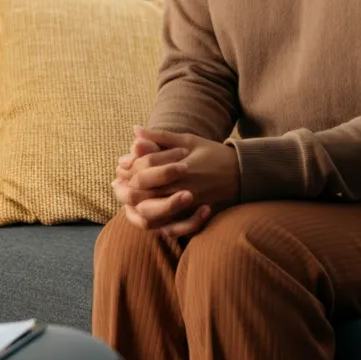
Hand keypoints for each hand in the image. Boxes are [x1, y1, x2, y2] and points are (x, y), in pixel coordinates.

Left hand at [112, 127, 240, 236]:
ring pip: (153, 214)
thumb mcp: (187, 140)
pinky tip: (146, 216)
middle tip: (117, 185)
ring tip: (127, 202)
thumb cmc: (213, 153)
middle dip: (126, 190)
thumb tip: (134, 130)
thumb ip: (160, 137)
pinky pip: (171, 228)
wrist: (242, 173)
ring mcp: (188, 206)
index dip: (129, 168)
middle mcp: (182, 188)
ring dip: (136, 208)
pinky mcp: (193, 218)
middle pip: (144, 194)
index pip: (144, 169)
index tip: (121, 166)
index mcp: (179, 167)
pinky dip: (156, 224)